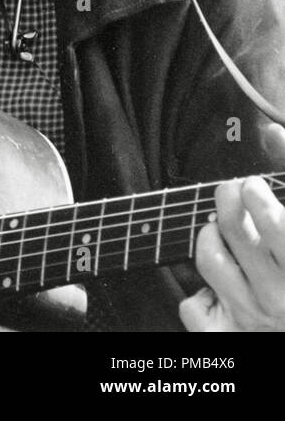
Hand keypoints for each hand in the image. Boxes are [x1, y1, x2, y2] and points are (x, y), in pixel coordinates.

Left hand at [180, 125, 284, 330]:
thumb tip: (271, 129)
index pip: (279, 227)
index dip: (259, 200)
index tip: (251, 186)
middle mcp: (280, 298)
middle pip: (234, 233)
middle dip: (226, 203)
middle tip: (231, 193)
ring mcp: (251, 318)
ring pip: (207, 260)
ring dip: (208, 238)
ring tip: (220, 233)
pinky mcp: (225, 339)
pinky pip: (192, 305)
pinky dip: (200, 295)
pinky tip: (218, 289)